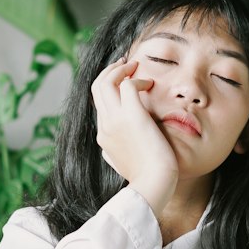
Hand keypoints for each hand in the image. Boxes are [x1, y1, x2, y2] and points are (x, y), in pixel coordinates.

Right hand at [90, 58, 177, 212]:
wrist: (153, 184)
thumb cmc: (146, 177)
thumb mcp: (122, 163)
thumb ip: (116, 150)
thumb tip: (111, 147)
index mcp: (103, 136)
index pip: (98, 103)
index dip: (109, 88)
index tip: (122, 80)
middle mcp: (104, 125)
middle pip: (96, 88)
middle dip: (109, 71)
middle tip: (125, 64)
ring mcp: (115, 120)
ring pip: (105, 82)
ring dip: (119, 69)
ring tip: (135, 65)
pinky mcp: (131, 115)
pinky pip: (127, 85)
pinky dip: (137, 79)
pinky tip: (149, 84)